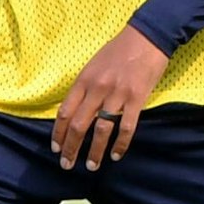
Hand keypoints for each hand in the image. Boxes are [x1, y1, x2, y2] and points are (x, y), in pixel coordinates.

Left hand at [52, 25, 169, 171]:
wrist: (146, 37)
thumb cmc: (118, 51)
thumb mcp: (93, 65)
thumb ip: (84, 87)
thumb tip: (74, 110)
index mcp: (84, 80)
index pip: (65, 112)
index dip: (58, 133)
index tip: (56, 148)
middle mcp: (97, 89)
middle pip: (78, 125)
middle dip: (71, 148)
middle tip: (67, 165)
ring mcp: (117, 95)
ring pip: (101, 130)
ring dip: (94, 151)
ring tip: (91, 166)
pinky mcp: (136, 99)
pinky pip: (126, 128)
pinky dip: (120, 145)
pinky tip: (116, 155)